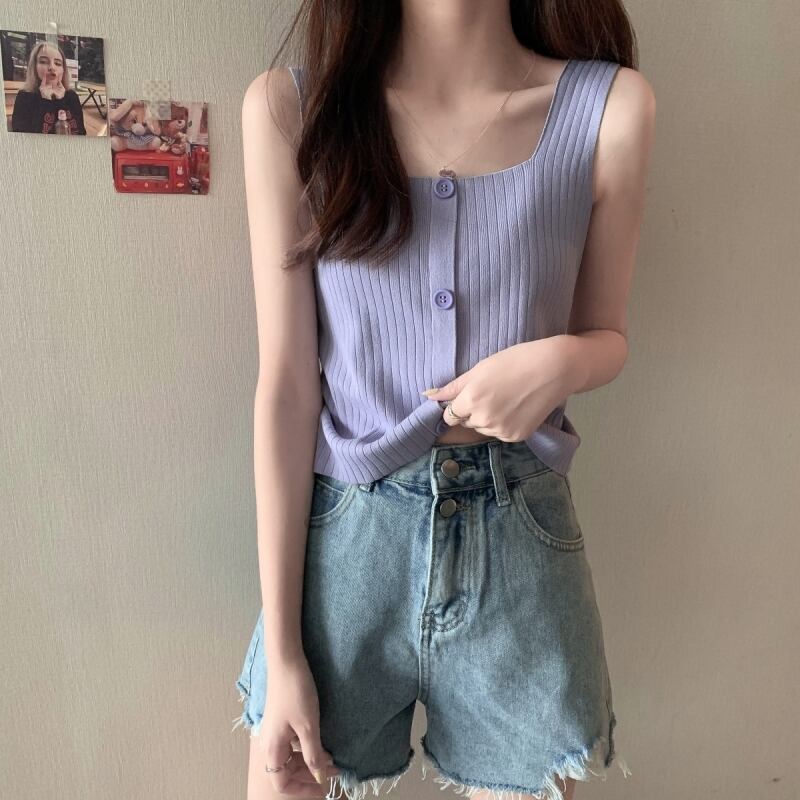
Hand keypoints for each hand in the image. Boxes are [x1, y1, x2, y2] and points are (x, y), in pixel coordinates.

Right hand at [256, 655, 340, 795]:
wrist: (286, 661)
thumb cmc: (296, 692)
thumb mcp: (308, 726)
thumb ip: (313, 754)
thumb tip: (319, 777)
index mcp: (272, 748)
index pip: (281, 783)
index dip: (301, 790)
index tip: (322, 789)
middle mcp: (270, 743)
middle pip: (286, 772)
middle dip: (310, 774)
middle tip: (335, 771)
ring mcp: (275, 731)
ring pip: (290, 758)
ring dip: (309, 761)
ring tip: (332, 758)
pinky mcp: (281, 721)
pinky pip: (292, 743)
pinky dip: (306, 747)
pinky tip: (321, 742)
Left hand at [421, 337, 576, 440]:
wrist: (554, 368)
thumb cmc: (515, 361)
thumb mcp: (480, 369)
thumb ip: (453, 387)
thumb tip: (428, 396)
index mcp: (471, 400)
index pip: (450, 415)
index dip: (458, 405)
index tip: (469, 396)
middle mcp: (483, 419)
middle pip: (466, 423)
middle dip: (472, 411)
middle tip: (492, 393)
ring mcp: (501, 430)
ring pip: (482, 429)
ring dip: (487, 419)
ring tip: (506, 399)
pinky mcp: (516, 436)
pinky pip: (500, 434)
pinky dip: (503, 424)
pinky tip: (516, 408)